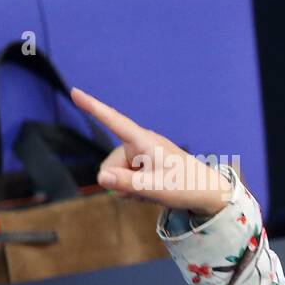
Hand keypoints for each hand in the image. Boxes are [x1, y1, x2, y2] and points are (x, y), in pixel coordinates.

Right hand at [69, 87, 232, 214]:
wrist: (209, 194)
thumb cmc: (187, 187)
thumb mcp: (155, 189)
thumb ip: (126, 183)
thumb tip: (101, 177)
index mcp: (144, 141)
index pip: (114, 121)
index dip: (93, 107)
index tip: (74, 91)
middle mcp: (140, 143)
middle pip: (110, 165)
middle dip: (120, 182)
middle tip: (147, 190)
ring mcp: (143, 154)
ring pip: (117, 174)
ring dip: (129, 187)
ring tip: (153, 190)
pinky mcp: (145, 163)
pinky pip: (127, 178)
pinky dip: (135, 187)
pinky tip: (152, 191)